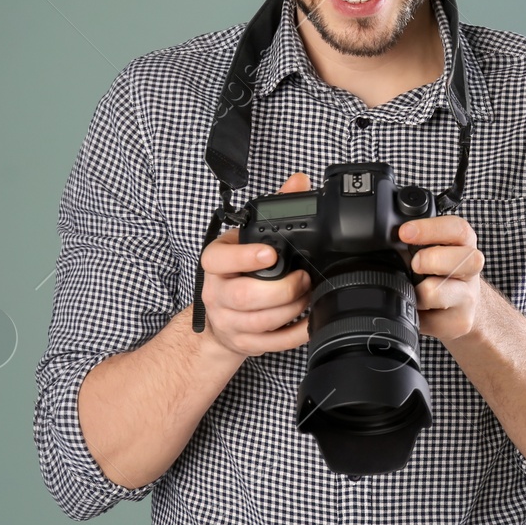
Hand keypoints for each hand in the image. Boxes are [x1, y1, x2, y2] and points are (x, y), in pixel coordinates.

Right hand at [197, 171, 313, 358]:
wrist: (220, 316)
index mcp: (215, 263)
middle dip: (281, 289)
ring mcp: (228, 321)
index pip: (220, 259)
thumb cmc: (238, 271)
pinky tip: (310, 321)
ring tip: (308, 295)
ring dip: (293, 309)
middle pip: (245, 296)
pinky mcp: (243, 344)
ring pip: (261, 321)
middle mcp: (217, 293)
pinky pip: (272, 344)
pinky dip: (296, 333)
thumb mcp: (248, 238)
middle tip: (303, 278)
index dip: (245, 257)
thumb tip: (299, 180)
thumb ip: (273, 208)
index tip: (270, 253)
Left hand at [399, 215, 486, 342]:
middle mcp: (471, 269)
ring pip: (439, 292)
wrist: (460, 307)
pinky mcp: (459, 322)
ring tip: (415, 291)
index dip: (431, 229)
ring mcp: (468, 297)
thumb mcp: (431, 251)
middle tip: (415, 264)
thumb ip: (415, 242)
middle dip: (433, 259)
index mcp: (463, 244)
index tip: (405, 232)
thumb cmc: (438, 273)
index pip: (457, 229)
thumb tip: (383, 240)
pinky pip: (430, 319)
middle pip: (466, 259)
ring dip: (420, 291)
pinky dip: (416, 314)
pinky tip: (417, 309)